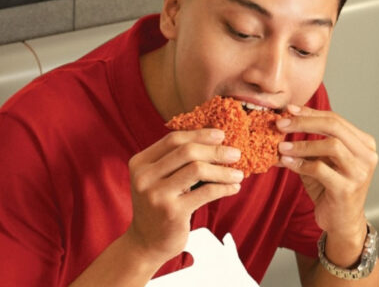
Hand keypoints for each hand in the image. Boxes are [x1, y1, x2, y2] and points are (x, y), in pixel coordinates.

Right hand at [126, 129, 243, 265]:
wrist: (146, 243)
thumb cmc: (159, 206)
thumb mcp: (158, 180)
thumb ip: (176, 161)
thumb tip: (214, 141)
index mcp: (140, 163)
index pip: (173, 140)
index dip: (199, 134)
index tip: (221, 135)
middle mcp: (144, 177)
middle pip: (187, 151)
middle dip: (215, 150)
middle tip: (235, 153)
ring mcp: (157, 195)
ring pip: (198, 169)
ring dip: (223, 170)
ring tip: (238, 173)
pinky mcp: (173, 212)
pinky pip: (206, 192)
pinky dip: (224, 187)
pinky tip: (233, 188)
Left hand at [276, 105, 377, 266]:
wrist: (342, 221)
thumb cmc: (330, 188)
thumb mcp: (322, 160)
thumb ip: (310, 141)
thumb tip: (284, 121)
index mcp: (364, 143)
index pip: (335, 119)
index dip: (310, 113)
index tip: (289, 110)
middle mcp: (367, 155)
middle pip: (334, 127)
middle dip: (305, 123)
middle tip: (281, 124)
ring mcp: (359, 172)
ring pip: (331, 145)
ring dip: (302, 144)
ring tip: (282, 146)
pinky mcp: (347, 189)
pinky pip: (320, 169)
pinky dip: (300, 164)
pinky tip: (287, 162)